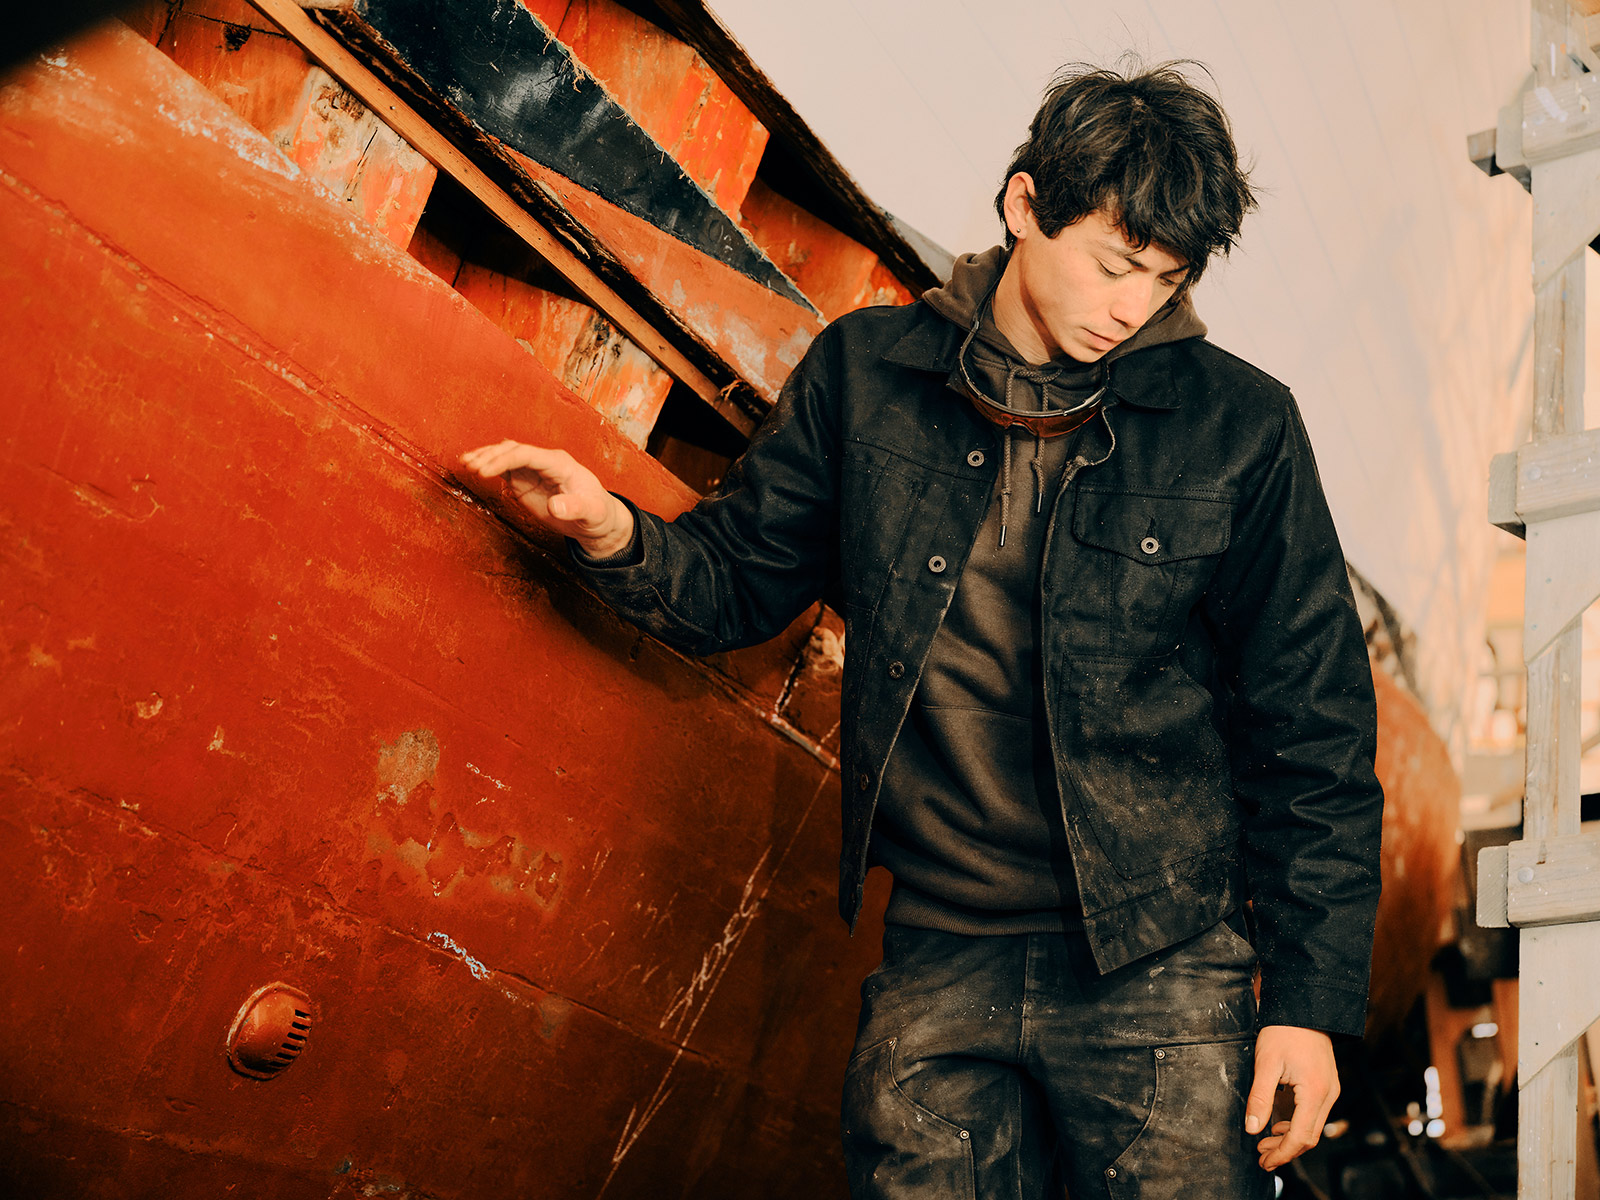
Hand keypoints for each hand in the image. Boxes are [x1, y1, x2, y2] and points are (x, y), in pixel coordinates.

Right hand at [460, 440, 634, 557]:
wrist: (596, 519)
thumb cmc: (597, 513)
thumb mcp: (591, 513)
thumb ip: (574, 508)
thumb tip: (554, 506)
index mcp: (560, 463)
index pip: (527, 454)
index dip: (504, 460)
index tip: (484, 471)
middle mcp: (544, 462)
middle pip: (513, 450)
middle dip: (491, 456)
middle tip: (471, 467)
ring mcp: (533, 470)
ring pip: (506, 455)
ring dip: (486, 457)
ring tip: (464, 463)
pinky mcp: (525, 480)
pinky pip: (503, 467)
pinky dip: (488, 465)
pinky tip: (472, 467)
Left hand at [1245, 1024, 1338, 1169]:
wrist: (1304, 1007)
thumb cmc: (1284, 1031)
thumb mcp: (1266, 1063)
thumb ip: (1260, 1097)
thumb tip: (1252, 1128)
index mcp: (1314, 1092)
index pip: (1300, 1136)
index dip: (1281, 1153)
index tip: (1264, 1161)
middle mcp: (1328, 1095)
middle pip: (1309, 1137)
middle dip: (1285, 1151)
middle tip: (1262, 1157)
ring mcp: (1330, 1090)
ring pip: (1313, 1127)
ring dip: (1290, 1139)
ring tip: (1265, 1143)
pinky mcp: (1327, 1085)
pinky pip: (1315, 1114)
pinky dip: (1297, 1125)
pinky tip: (1279, 1125)